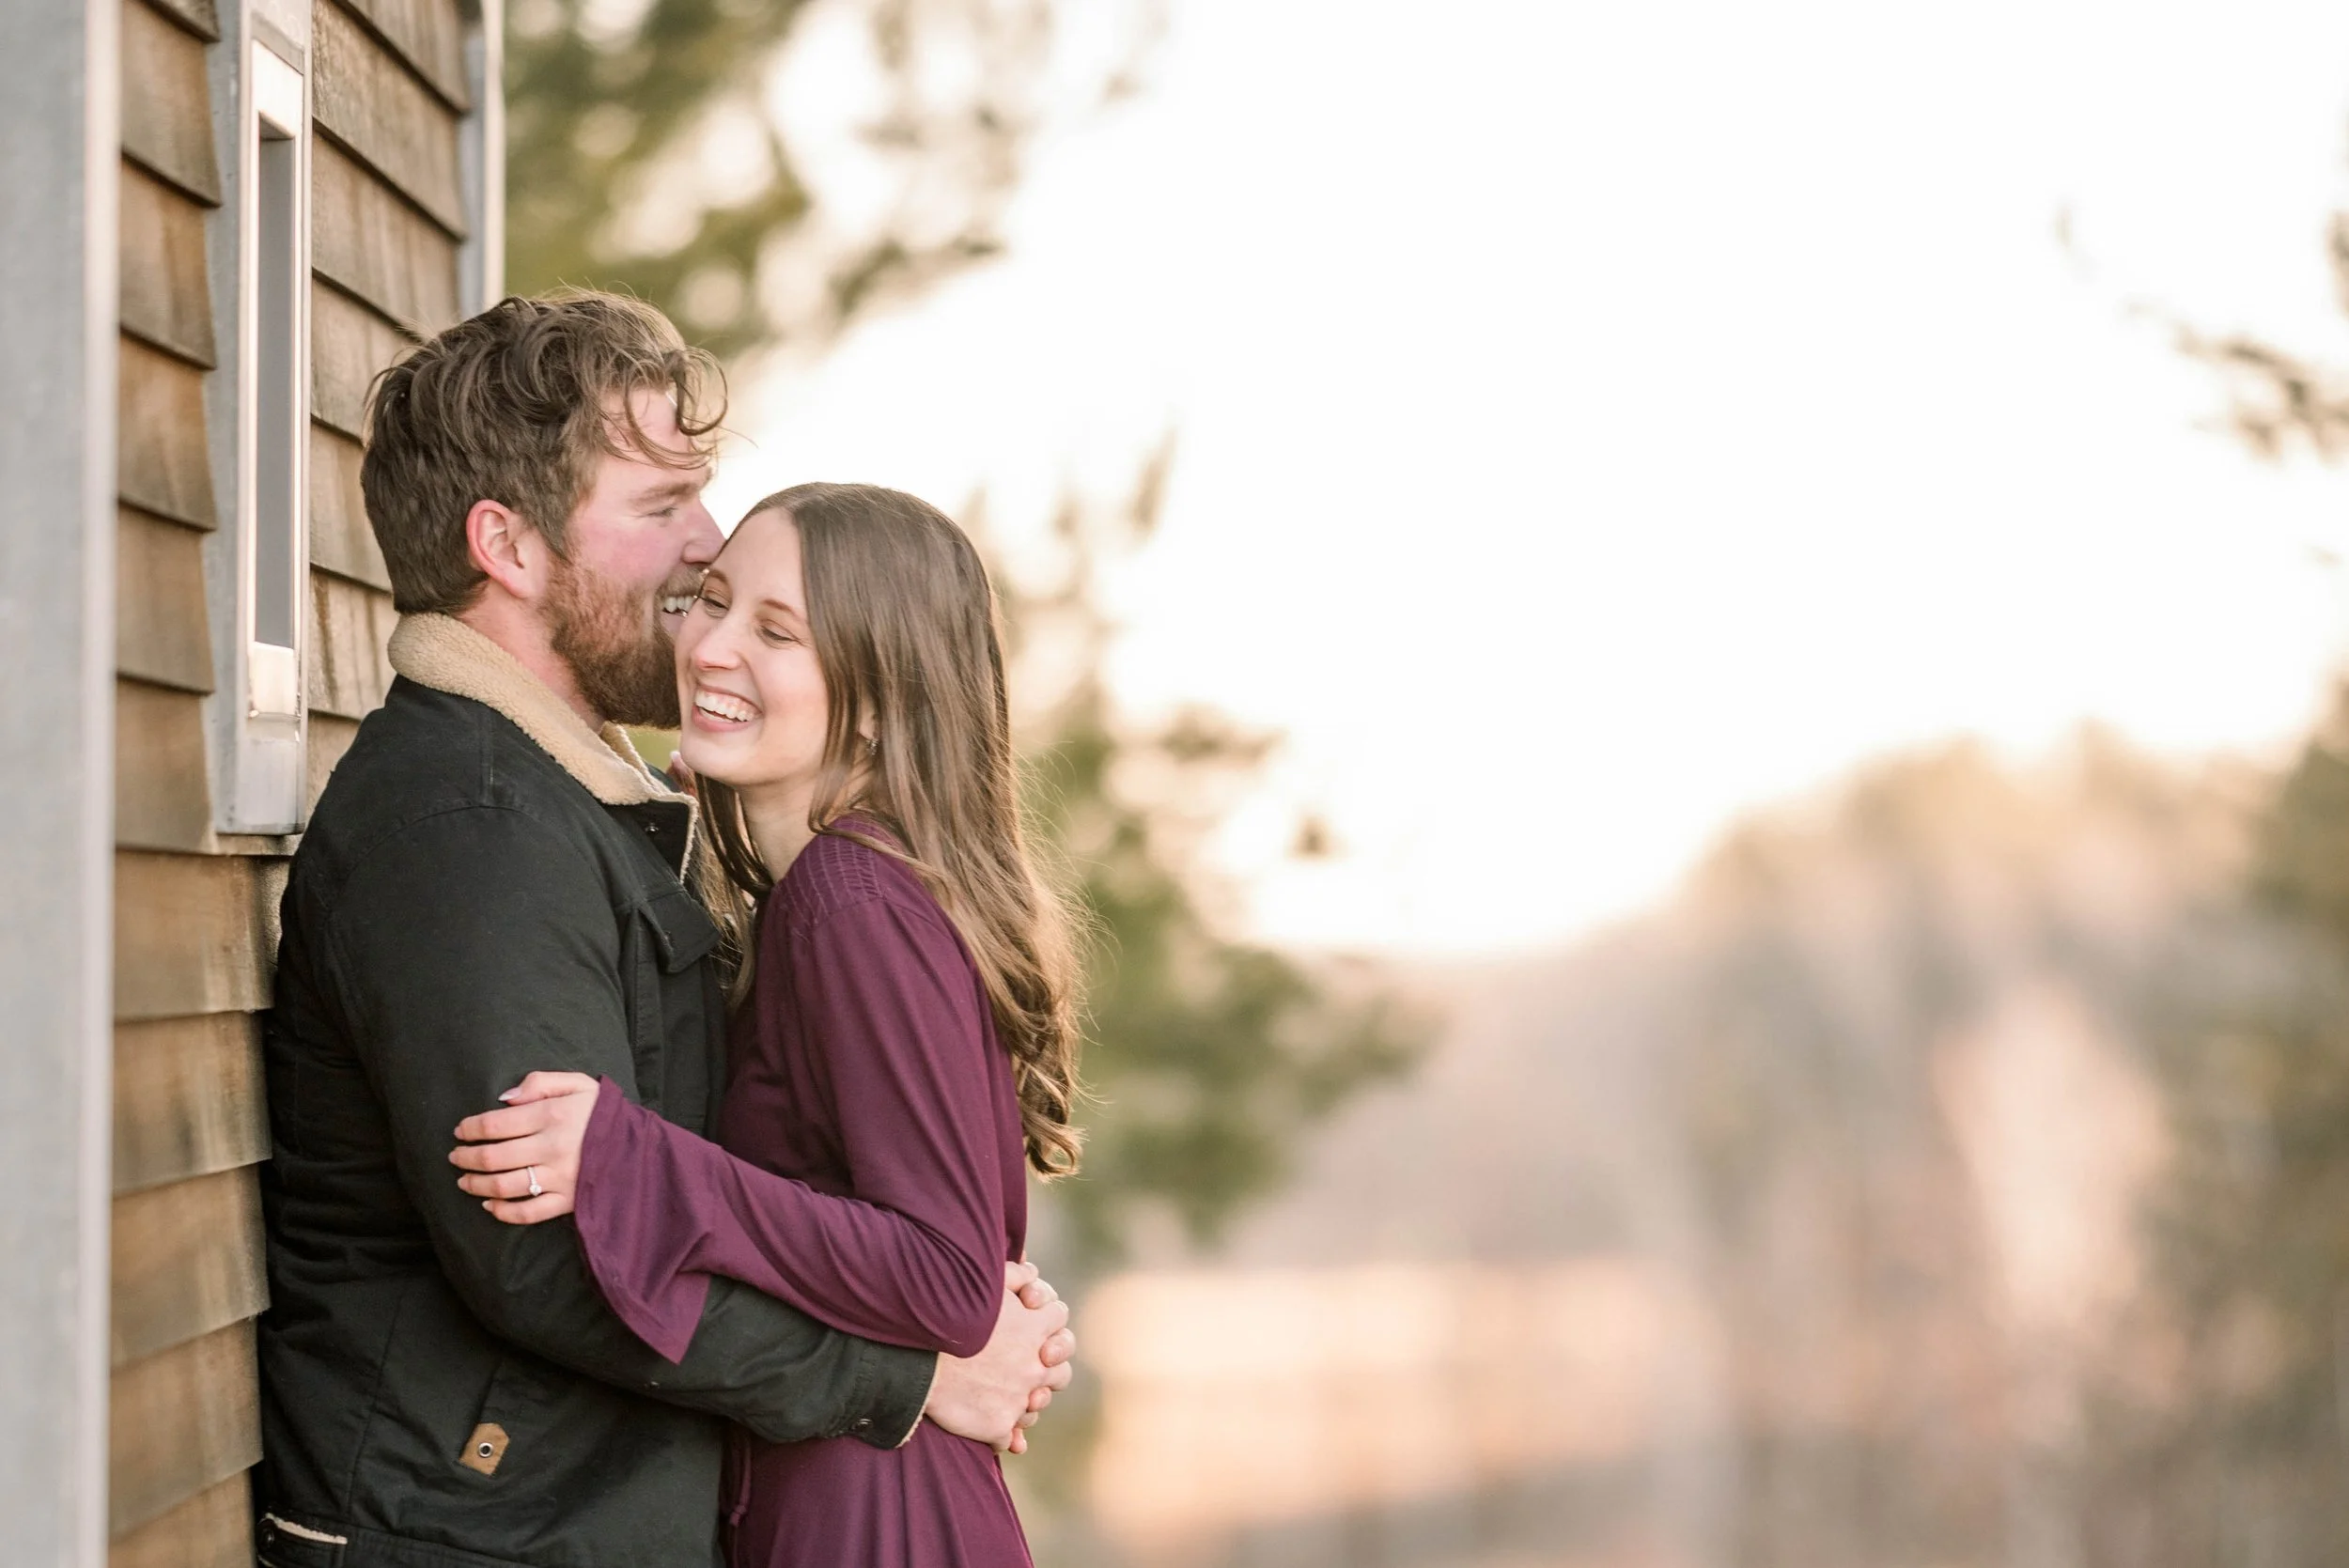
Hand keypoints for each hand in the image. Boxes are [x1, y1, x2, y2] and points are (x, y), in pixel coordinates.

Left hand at [449, 1071, 601, 1223]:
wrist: (642, 1148)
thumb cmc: (604, 1113)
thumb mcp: (579, 1084)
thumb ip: (541, 1082)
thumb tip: (505, 1098)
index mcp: (552, 1115)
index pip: (495, 1124)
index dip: (470, 1128)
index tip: (460, 1131)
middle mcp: (552, 1148)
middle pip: (493, 1157)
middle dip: (466, 1157)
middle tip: (455, 1156)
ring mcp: (559, 1178)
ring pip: (504, 1186)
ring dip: (476, 1184)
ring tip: (464, 1180)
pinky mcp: (568, 1201)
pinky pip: (528, 1212)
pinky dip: (504, 1212)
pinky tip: (490, 1206)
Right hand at [924, 1261, 1075, 1454]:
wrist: (914, 1357)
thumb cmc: (946, 1313)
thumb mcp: (985, 1283)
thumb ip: (1016, 1274)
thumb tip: (1034, 1274)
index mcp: (1035, 1329)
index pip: (1059, 1321)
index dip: (1047, 1323)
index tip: (1031, 1328)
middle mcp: (1035, 1366)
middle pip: (1061, 1372)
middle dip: (1046, 1369)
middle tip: (1026, 1368)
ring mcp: (1019, 1399)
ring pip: (1037, 1407)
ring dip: (1027, 1402)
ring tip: (1005, 1398)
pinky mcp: (998, 1426)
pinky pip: (1012, 1436)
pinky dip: (1005, 1433)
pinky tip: (991, 1428)